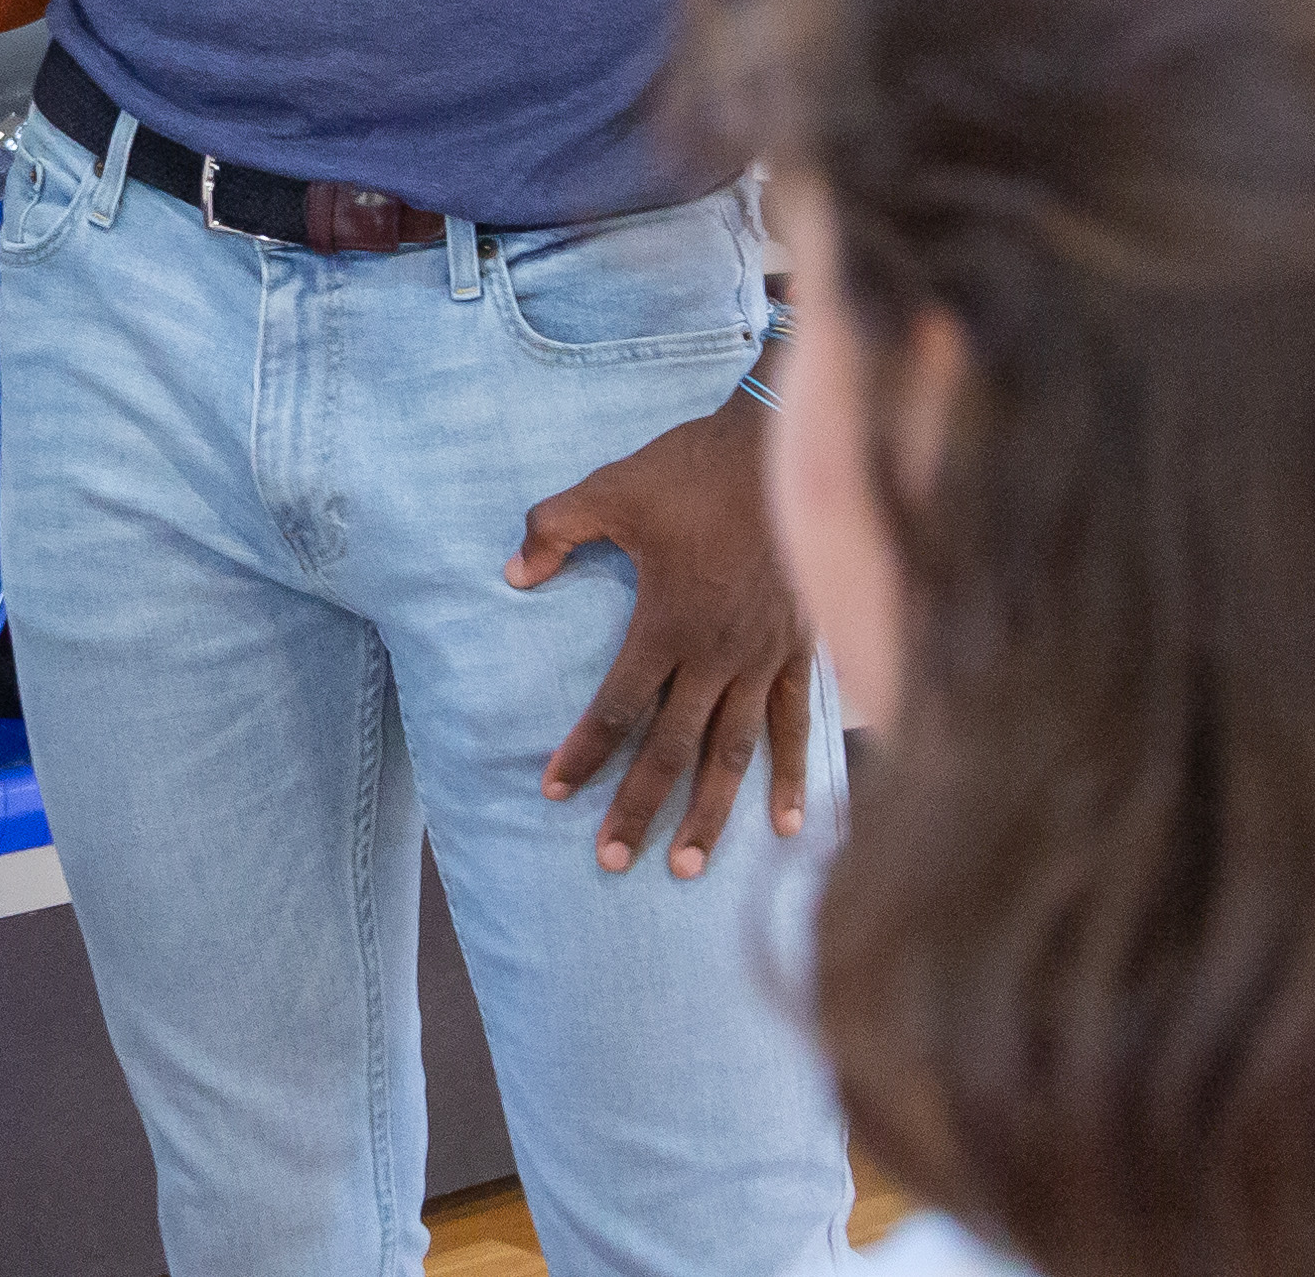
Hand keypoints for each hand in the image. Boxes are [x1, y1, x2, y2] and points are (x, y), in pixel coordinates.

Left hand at [508, 401, 816, 878]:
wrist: (785, 446)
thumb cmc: (694, 470)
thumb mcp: (612, 489)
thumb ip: (553, 529)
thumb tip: (511, 576)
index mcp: (667, 622)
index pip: (617, 706)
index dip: (583, 751)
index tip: (553, 790)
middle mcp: (717, 654)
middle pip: (672, 749)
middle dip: (639, 808)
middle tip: (612, 861)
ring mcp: (764, 658)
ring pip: (734, 753)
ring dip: (711, 814)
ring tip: (688, 867)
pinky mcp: (803, 650)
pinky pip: (795, 725)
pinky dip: (791, 776)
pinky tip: (790, 827)